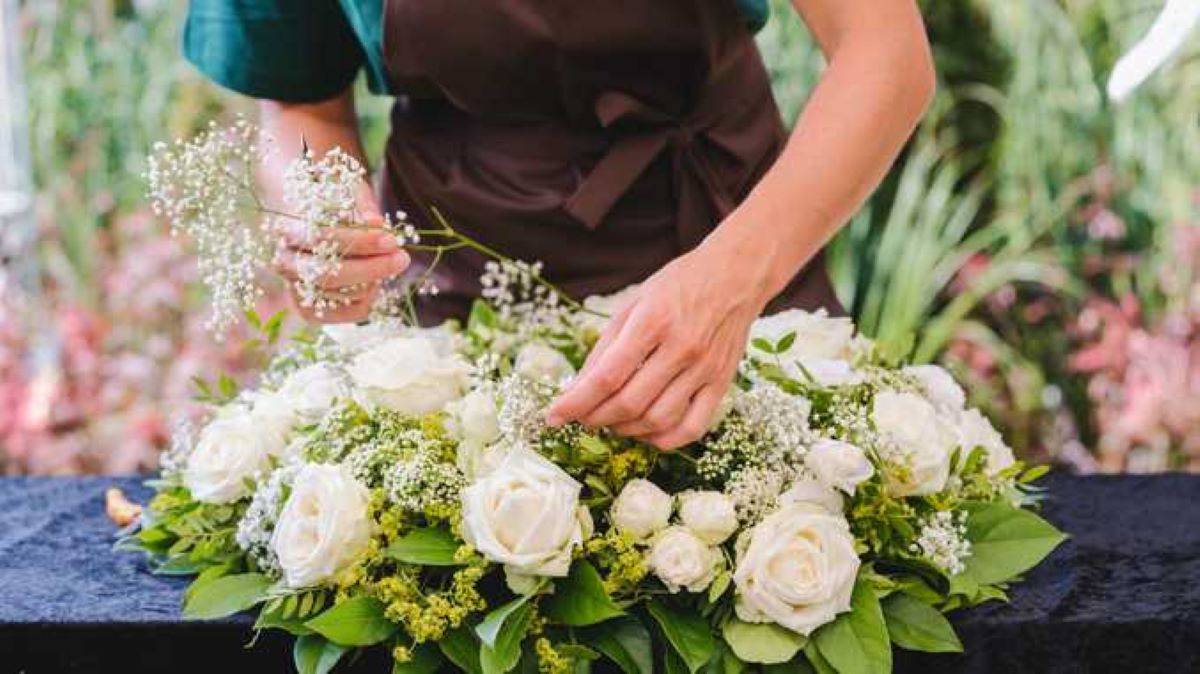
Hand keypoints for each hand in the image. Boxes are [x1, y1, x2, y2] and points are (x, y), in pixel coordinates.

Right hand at [273, 184, 409, 322]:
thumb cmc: (330, 204)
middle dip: (372, 268)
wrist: (304, 224)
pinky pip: (344, 313)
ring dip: (372, 282)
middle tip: (402, 258)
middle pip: (329, 274)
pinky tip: (375, 282)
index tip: (391, 239)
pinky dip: (366, 300)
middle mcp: (285, 263)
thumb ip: (361, 203)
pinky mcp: (308, 309)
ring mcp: (294, 289)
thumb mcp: (345, 191)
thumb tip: (376, 222)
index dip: (360, 241)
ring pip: (339, 295)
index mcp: (287, 231)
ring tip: (387, 263)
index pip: (323, 239)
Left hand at [545, 239, 770, 448]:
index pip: (606, 376)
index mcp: (653, 321)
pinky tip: (646, 431)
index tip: (553, 416)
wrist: (736, 275)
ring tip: (611, 422)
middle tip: (582, 417)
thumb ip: (606, 346)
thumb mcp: (634, 302)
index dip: (575, 402)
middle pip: (629, 402)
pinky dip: (663, 440)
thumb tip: (578, 388)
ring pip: (657, 420)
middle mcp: (681, 347)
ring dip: (625, 430)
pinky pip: (692, 428)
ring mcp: (705, 369)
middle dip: (595, 418)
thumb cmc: (679, 284)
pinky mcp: (722, 383)